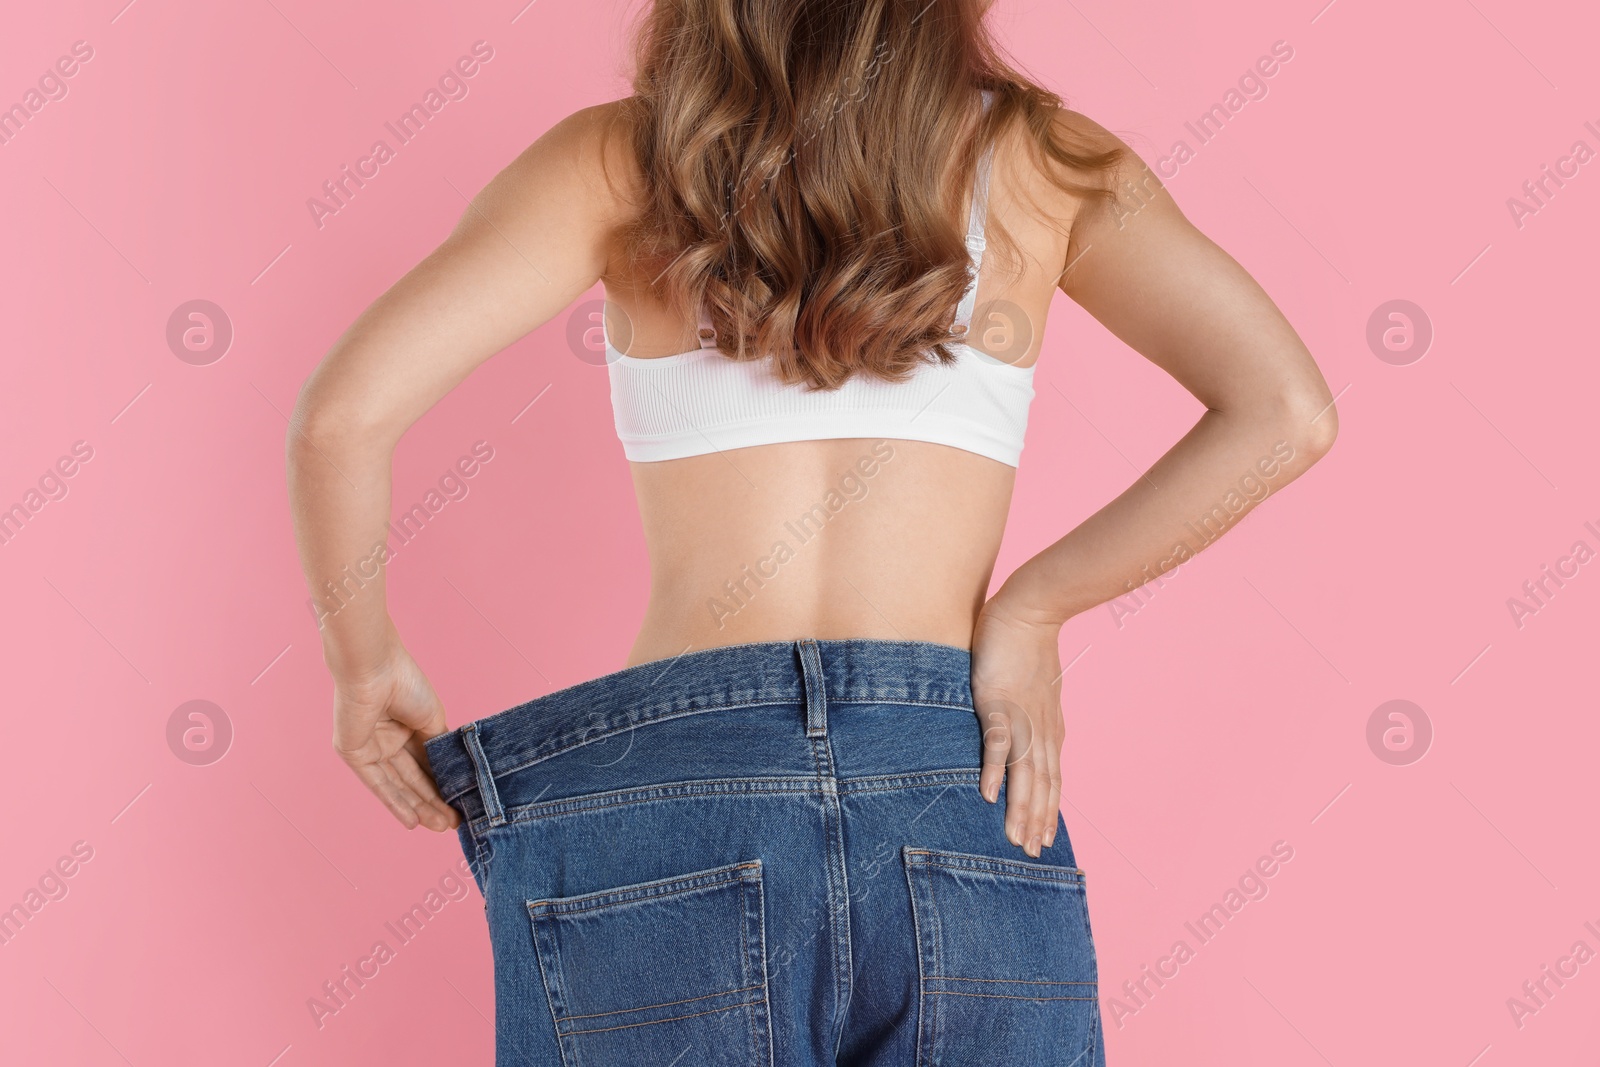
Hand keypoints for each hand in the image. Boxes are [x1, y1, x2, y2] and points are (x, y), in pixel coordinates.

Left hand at [331, 643, 460, 831]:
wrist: (375, 670)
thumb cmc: (407, 684)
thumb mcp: (433, 720)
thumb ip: (439, 748)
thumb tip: (452, 773)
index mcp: (409, 726)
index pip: (427, 763)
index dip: (444, 784)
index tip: (463, 804)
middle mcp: (389, 739)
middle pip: (414, 778)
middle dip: (434, 801)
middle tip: (454, 823)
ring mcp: (371, 748)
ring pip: (399, 785)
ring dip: (419, 806)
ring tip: (441, 825)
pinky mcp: (354, 755)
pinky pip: (377, 784)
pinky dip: (395, 803)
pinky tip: (412, 820)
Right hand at [970, 597, 1065, 857]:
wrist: (1029, 609)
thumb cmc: (1025, 648)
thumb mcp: (1030, 692)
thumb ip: (1025, 717)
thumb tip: (1018, 734)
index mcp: (1048, 730)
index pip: (1051, 780)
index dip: (1047, 811)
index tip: (1042, 841)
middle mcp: (1041, 730)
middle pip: (1041, 785)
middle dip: (1035, 820)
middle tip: (1028, 852)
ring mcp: (1021, 718)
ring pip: (1024, 772)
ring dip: (1020, 806)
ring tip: (1013, 836)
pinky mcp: (999, 702)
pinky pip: (997, 741)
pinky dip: (993, 769)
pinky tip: (986, 793)